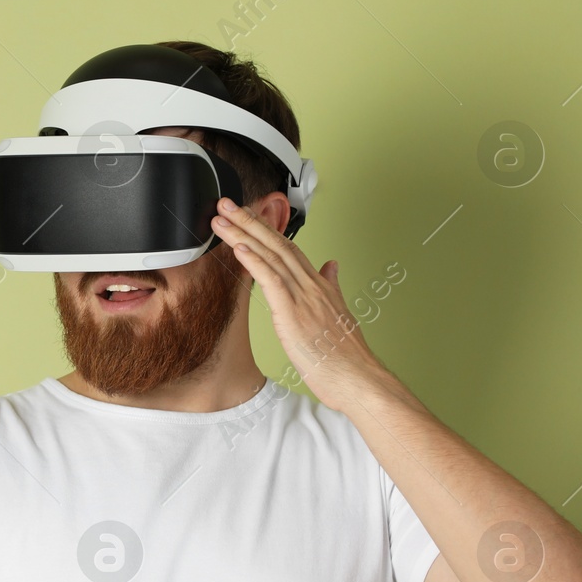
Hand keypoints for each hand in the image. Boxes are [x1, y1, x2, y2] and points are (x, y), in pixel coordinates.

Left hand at [208, 197, 386, 412]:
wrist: (358, 378)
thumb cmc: (346, 356)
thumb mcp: (340, 314)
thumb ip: (332, 286)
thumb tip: (332, 264)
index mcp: (319, 285)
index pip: (289, 248)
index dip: (266, 228)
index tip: (247, 213)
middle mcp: (311, 285)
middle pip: (277, 243)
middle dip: (249, 220)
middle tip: (226, 203)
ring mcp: (303, 297)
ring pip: (271, 255)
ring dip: (243, 233)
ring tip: (222, 216)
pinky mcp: (293, 312)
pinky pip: (271, 280)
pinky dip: (254, 261)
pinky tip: (238, 246)